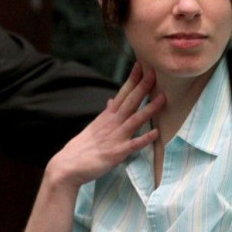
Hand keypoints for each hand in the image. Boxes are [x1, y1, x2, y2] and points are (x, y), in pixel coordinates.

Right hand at [45, 61, 163, 188]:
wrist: (68, 165)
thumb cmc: (82, 147)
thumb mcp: (94, 126)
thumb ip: (106, 114)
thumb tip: (112, 101)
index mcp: (106, 116)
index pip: (122, 94)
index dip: (132, 80)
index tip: (141, 65)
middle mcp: (111, 123)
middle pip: (129, 102)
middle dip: (142, 87)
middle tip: (153, 73)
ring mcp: (114, 137)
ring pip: (134, 120)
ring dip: (149, 109)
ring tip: (163, 98)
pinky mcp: (116, 153)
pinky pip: (133, 145)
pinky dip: (144, 138)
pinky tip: (156, 133)